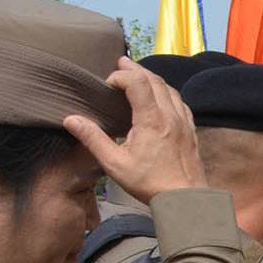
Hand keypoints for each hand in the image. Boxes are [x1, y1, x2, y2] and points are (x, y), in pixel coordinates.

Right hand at [76, 58, 206, 202]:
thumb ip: (93, 139)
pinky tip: (161, 97)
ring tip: (138, 76)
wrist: (185, 199)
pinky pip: (180, 102)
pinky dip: (167, 93)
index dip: (121, 76)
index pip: (138, 82)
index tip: (108, 84)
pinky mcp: (190, 130)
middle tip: (121, 63)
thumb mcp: (114, 163)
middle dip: (136, 69)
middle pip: (155, 80)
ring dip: (153, 79)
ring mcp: (184, 122)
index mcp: (152, 119)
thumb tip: (71, 120)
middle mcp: (170, 115)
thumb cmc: (150, 183)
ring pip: (170, 89)